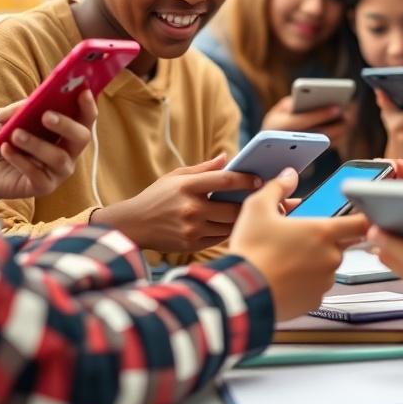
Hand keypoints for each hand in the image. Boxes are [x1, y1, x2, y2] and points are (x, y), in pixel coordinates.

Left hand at [0, 90, 96, 209]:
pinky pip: (38, 174)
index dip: (88, 105)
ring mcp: (57, 171)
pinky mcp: (43, 187)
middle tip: (46, 116)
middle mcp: (67, 151)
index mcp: (64, 131)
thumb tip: (34, 101)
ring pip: (59, 157)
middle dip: (66, 125)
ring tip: (15, 135)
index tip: (83, 92)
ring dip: (37, 144)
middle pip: (82, 137)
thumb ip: (20, 108)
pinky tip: (5, 150)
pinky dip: (20, 160)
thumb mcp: (4, 118)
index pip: (85, 118)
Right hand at [92, 154, 258, 251]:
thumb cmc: (157, 197)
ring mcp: (191, 229)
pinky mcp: (191, 245)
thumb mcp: (176, 176)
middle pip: (232, 207)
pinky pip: (220, 238)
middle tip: (270, 201)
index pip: (225, 180)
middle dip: (252, 204)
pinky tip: (239, 226)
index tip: (261, 179)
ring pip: (230, 225)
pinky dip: (230, 231)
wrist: (133, 225)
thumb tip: (227, 158)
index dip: (247, 179)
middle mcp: (191, 208)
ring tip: (260, 214)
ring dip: (244, 220)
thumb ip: (204, 168)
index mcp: (188, 186)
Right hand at [231, 168, 368, 319]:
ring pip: (326, 267)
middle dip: (322, 241)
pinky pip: (315, 287)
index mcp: (323, 232)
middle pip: (338, 244)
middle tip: (297, 239)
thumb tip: (289, 175)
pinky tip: (284, 278)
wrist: (241, 293)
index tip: (364, 217)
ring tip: (285, 260)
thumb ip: (278, 187)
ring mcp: (324, 281)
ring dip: (313, 263)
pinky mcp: (315, 301)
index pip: (360, 223)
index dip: (364, 219)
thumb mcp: (257, 208)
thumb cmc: (251, 250)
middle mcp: (330, 257)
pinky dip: (304, 283)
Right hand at [262, 95, 352, 147]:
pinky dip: (334, 139)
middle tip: (348, 117)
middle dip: (334, 126)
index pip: (301, 120)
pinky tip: (342, 129)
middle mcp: (284, 141)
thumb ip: (295, 103)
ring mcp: (294, 152)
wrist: (268, 147)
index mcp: (275, 125)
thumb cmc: (278, 121)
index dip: (320, 114)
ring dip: (337, 133)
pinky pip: (321, 150)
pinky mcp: (303, 159)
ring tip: (348, 121)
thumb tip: (317, 99)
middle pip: (314, 134)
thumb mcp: (281, 108)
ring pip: (320, 144)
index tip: (337, 108)